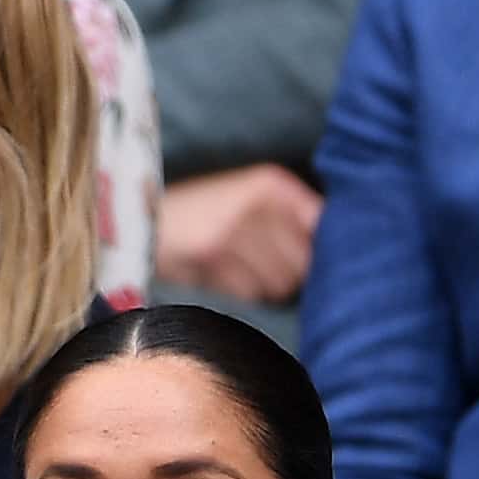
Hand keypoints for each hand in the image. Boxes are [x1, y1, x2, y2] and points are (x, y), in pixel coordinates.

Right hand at [154, 164, 324, 303]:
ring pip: (279, 283)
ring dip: (263, 288)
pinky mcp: (211, 255)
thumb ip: (292, 218)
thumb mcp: (248, 200)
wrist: (139, 221)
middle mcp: (256, 203)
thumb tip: (339, 252)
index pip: (324, 226)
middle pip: (305, 263)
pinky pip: (248, 293)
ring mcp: (232, 229)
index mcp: (270, 183)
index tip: (312, 261)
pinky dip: (238, 294)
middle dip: (290, 275)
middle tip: (261, 270)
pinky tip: (218, 278)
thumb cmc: (202, 216)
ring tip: (238, 272)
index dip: (323, 251)